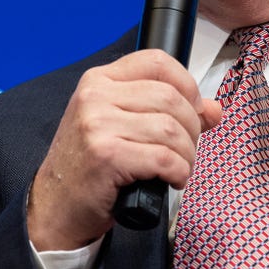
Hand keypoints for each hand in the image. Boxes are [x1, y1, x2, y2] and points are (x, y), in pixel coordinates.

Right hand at [27, 50, 222, 250]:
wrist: (55, 207)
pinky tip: (172, 179)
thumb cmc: (91, 166)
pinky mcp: (106, 155)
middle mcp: (95, 96)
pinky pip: (163, 157)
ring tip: (178, 168)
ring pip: (171, 128)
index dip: (187, 83)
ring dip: (187, 154)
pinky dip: (179, 171)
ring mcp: (97, 124)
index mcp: (100, 80)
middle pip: (171, 97)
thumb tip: (213, 109)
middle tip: (186, 150)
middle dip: (191, 128)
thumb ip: (168, 111)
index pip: (156, 61)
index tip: (195, 108)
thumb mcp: (123, 127)